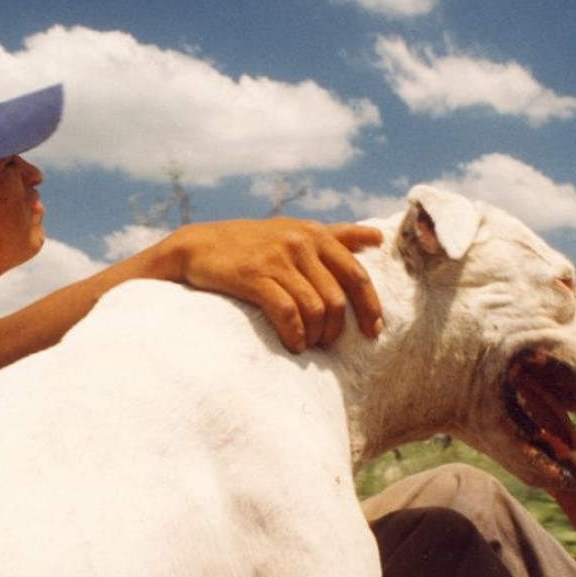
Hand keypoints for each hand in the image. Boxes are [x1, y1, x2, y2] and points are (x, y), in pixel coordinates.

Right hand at [168, 219, 383, 352]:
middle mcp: (300, 242)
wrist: (198, 246)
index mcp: (315, 234)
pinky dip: (294, 335)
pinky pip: (287, 312)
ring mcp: (277, 258)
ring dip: (314, 335)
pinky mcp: (254, 275)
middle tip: (327, 344)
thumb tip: (377, 237)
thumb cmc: (250, 243)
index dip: (370, 306)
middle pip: (337, 297)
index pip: (356, 274)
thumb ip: (335, 235)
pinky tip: (293, 345)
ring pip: (314, 308)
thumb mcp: (293, 230)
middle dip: (336, 328)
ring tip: (308, 346)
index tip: (373, 331)